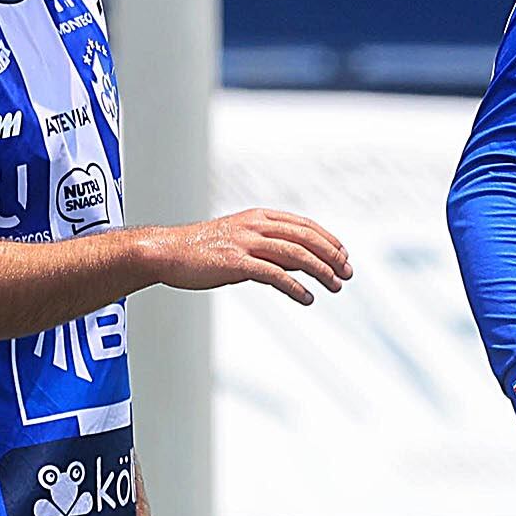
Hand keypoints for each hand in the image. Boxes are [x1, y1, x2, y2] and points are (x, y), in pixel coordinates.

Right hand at [146, 207, 353, 303]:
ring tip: (335, 286)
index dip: (328, 240)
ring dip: (320, 271)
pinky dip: (296, 287)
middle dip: (332, 256)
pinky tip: (307, 298)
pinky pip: (274, 275)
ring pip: (295, 254)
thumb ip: (270, 249)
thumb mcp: (242, 242)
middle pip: (305, 237)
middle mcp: (255, 226)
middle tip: (347, 274)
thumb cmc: (204, 250)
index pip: (304, 225)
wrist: (167, 252)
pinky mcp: (236, 263)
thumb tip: (302, 264)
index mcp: (258, 217)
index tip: (344, 256)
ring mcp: (245, 243)